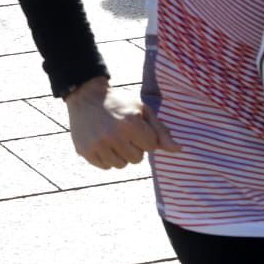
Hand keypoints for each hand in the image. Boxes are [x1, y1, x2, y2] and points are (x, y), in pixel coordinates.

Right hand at [65, 80, 181, 169]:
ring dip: (120, 154)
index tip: (135, 126)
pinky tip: (102, 142)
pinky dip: (107, 158)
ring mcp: (97, 144)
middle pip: (137, 159)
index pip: (151, 146)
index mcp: (130, 123)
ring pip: (121, 165)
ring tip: (113, 138)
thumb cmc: (120, 103)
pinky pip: (106, 167)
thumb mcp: (142, 110)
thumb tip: (178, 149)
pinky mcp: (85, 151)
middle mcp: (113, 135)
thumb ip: (161, 131)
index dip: (145, 137)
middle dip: (134, 147)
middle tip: (123, 132)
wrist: (85, 96)